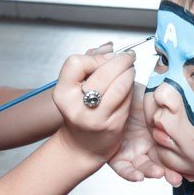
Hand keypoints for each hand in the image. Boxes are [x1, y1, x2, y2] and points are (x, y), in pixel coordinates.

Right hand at [52, 47, 135, 162]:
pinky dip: (131, 90)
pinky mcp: (113, 125)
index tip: (106, 58)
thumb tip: (110, 48)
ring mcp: (95, 118)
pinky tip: (128, 87)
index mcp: (62, 93)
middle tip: (128, 57)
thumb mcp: (74, 87)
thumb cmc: (80, 111)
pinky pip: (127, 100)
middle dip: (121, 61)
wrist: (82, 146)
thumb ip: (89, 63)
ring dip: (129, 73)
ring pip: (120, 86)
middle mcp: (76, 106)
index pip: (76, 63)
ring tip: (130, 70)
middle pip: (103, 73)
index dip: (95, 58)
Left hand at [109, 83, 185, 185]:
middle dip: (172, 173)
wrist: (112, 92)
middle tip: (179, 178)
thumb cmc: (134, 93)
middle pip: (161, 163)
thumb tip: (188, 112)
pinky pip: (123, 168)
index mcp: (160, 134)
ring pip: (144, 168)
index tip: (193, 173)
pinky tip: (138, 176)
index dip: (183, 164)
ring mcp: (132, 151)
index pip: (173, 153)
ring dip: (152, 173)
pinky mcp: (116, 155)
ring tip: (160, 173)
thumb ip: (171, 107)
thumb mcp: (156, 99)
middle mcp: (147, 145)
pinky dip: (130, 174)